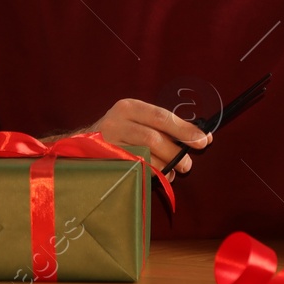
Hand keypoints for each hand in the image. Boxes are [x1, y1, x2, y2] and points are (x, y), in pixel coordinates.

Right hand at [76, 98, 210, 180]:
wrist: (80, 148)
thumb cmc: (118, 134)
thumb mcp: (137, 122)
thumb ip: (163, 127)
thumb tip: (198, 137)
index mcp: (129, 107)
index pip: (162, 117)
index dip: (184, 129)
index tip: (204, 140)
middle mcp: (116, 121)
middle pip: (153, 138)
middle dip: (175, 152)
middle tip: (187, 164)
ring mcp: (108, 142)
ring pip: (144, 156)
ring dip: (164, 166)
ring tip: (173, 171)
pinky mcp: (106, 162)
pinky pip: (134, 170)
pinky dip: (150, 174)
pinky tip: (158, 175)